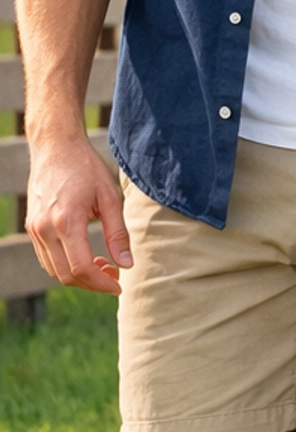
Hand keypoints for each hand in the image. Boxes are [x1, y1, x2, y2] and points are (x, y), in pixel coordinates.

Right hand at [23, 132, 131, 296]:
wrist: (56, 147)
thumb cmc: (87, 168)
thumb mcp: (110, 198)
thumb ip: (118, 234)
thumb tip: (127, 264)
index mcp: (66, 222)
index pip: (82, 268)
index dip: (102, 283)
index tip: (119, 285)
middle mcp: (45, 229)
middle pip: (66, 275)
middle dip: (92, 283)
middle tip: (115, 276)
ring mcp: (35, 229)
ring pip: (54, 270)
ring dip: (79, 276)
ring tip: (104, 266)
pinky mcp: (32, 227)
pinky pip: (47, 258)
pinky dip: (65, 265)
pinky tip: (85, 256)